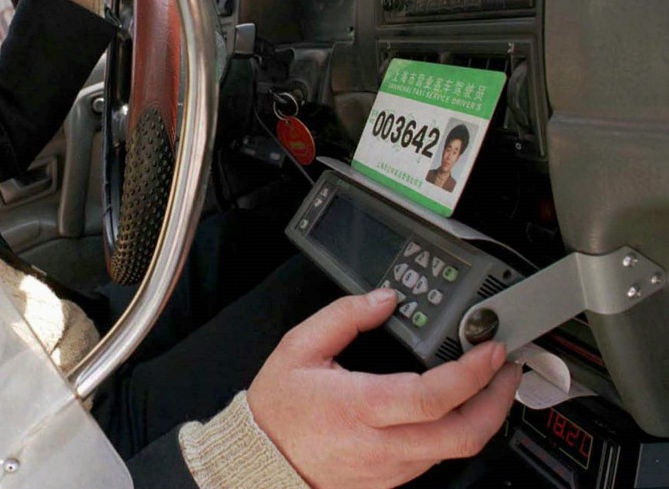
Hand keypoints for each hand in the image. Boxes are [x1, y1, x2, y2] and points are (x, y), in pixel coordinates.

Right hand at [247, 288, 521, 488]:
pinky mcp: (392, 479)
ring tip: (490, 384)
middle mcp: (382, 444)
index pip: (433, 396)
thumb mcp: (299, 348)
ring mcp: (390, 468)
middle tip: (509, 370)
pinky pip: (436, 458)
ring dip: (482, 416)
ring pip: (456, 450)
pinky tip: (457, 408)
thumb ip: (344, 316)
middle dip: (498, 401)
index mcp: (361, 407)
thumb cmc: (278, 409)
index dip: (472, 374)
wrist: (261, 459)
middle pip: (463, 435)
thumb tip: (384, 299)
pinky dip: (457, 431)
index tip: (490, 350)